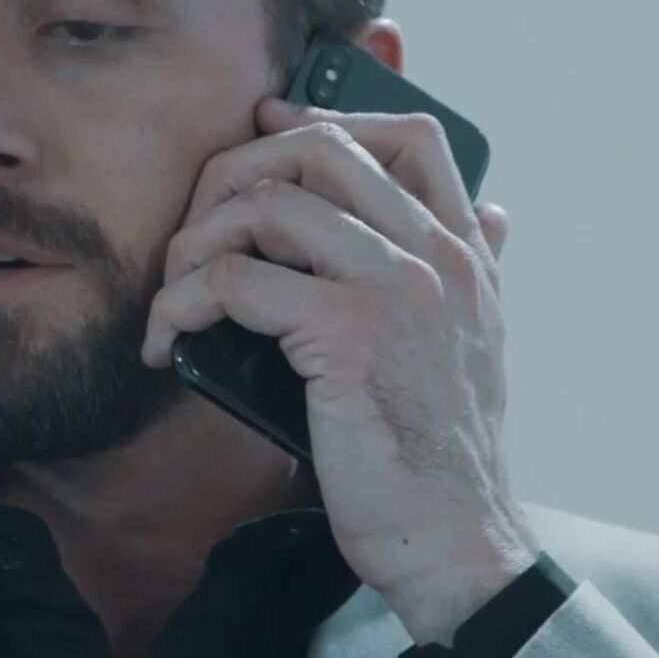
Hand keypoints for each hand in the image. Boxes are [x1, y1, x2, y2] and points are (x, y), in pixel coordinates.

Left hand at [141, 96, 539, 643]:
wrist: (454, 541)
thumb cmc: (440, 455)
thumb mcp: (476, 347)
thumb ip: (472, 275)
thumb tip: (493, 213)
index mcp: (466, 256)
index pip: (411, 137)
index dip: (326, 116)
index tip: (265, 129)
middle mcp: (438, 258)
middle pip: (322, 147)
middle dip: (236, 169)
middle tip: (195, 225)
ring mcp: (396, 289)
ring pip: (267, 203)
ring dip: (196, 240)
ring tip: (173, 290)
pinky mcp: (347, 335)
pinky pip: (234, 279)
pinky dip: (181, 301)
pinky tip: (165, 338)